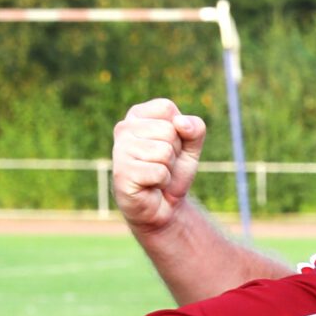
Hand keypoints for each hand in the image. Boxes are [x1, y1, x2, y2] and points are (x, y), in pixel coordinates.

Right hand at [111, 98, 205, 231]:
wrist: (164, 206)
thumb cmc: (173, 172)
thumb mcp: (191, 147)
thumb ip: (195, 129)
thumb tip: (180, 123)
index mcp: (137, 115)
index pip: (167, 109)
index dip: (179, 131)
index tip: (169, 146)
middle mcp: (124, 128)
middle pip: (168, 131)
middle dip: (174, 152)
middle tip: (163, 164)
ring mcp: (120, 150)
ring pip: (164, 152)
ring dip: (168, 168)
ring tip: (157, 175)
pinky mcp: (122, 172)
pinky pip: (159, 172)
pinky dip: (163, 181)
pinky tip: (152, 185)